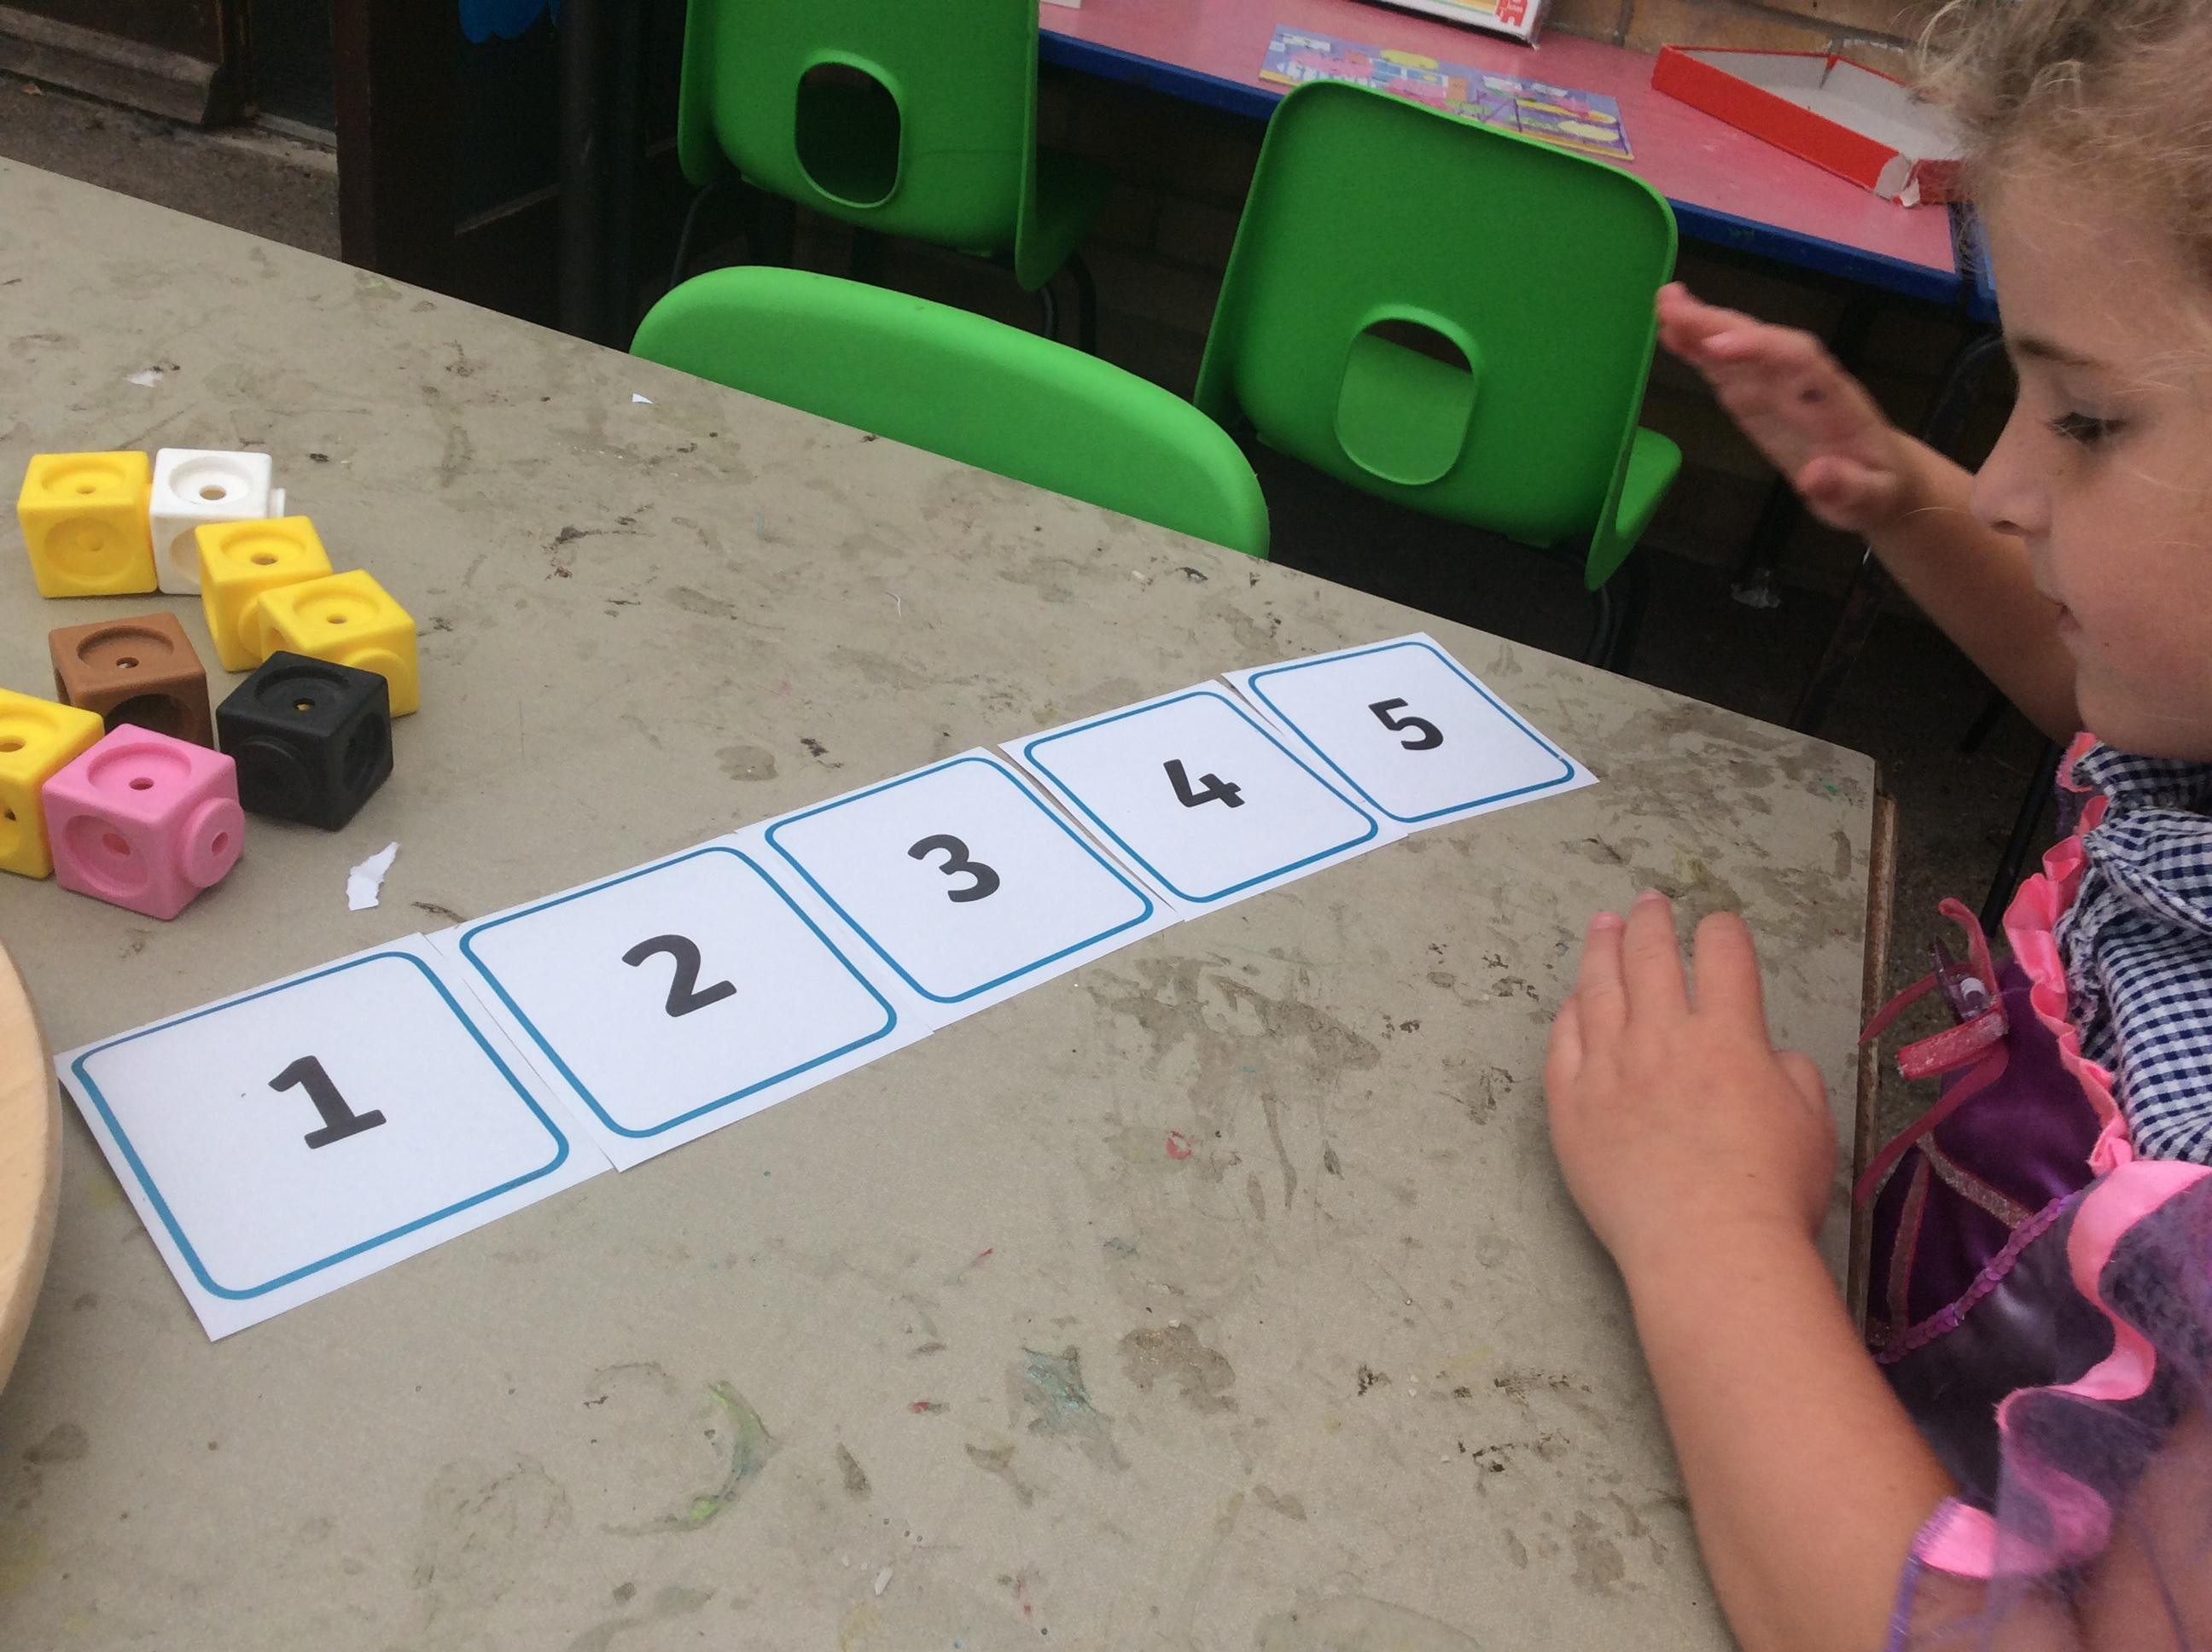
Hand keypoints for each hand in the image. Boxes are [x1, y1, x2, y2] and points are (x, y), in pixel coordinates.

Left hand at [1545, 892, 1834, 1281]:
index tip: (1718, 928)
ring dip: (1602, 948)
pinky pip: (1562, 1042)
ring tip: (1603, 926)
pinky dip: (1569, 1012)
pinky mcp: (1571, 1104)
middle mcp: (1663, 1037)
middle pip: (1650, 955)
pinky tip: (1573, 1001)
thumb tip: (1769, 1057)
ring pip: (1599, 988)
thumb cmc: (1770, 1194)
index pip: (1723, 955)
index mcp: (1728, 1036)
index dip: (1722, 932)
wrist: (1705, 1248)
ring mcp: (1609, 1068)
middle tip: (1649, 903)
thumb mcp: (1813, 1124)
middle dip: (1652, 920)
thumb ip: (1791, 1074)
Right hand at [1656, 283, 1915, 536]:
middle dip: (1718, 324)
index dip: (1758, 350)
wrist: (1883, 479)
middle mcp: (1805, 383)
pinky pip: (1728, 369)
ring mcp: (1780, 388)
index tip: (1716, 347)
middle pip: (1762, 343)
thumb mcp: (1871, 500)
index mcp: (1834, 401)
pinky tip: (1671, 334)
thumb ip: (1847, 488)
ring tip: (1664, 304)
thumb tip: (1813, 476)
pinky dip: (1699, 351)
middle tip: (1670, 305)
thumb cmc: (1877, 490)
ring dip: (1702, 326)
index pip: (1798, 360)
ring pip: (1741, 349)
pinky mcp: (1760, 399)